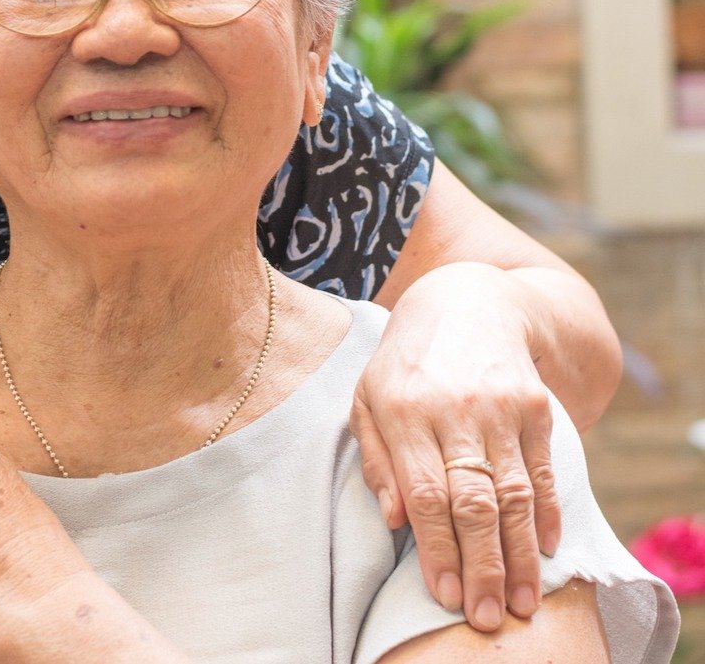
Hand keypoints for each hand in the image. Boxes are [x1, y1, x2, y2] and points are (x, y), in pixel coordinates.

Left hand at [351, 264, 560, 633]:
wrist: (467, 301)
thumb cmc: (404, 362)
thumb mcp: (367, 397)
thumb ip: (376, 458)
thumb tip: (393, 520)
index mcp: (403, 409)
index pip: (424, 492)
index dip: (437, 547)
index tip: (443, 593)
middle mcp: (454, 409)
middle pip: (472, 500)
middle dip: (481, 565)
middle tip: (486, 616)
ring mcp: (500, 407)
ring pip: (514, 493)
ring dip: (520, 554)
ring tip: (521, 600)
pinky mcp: (536, 407)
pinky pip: (543, 470)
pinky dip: (549, 514)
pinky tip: (549, 550)